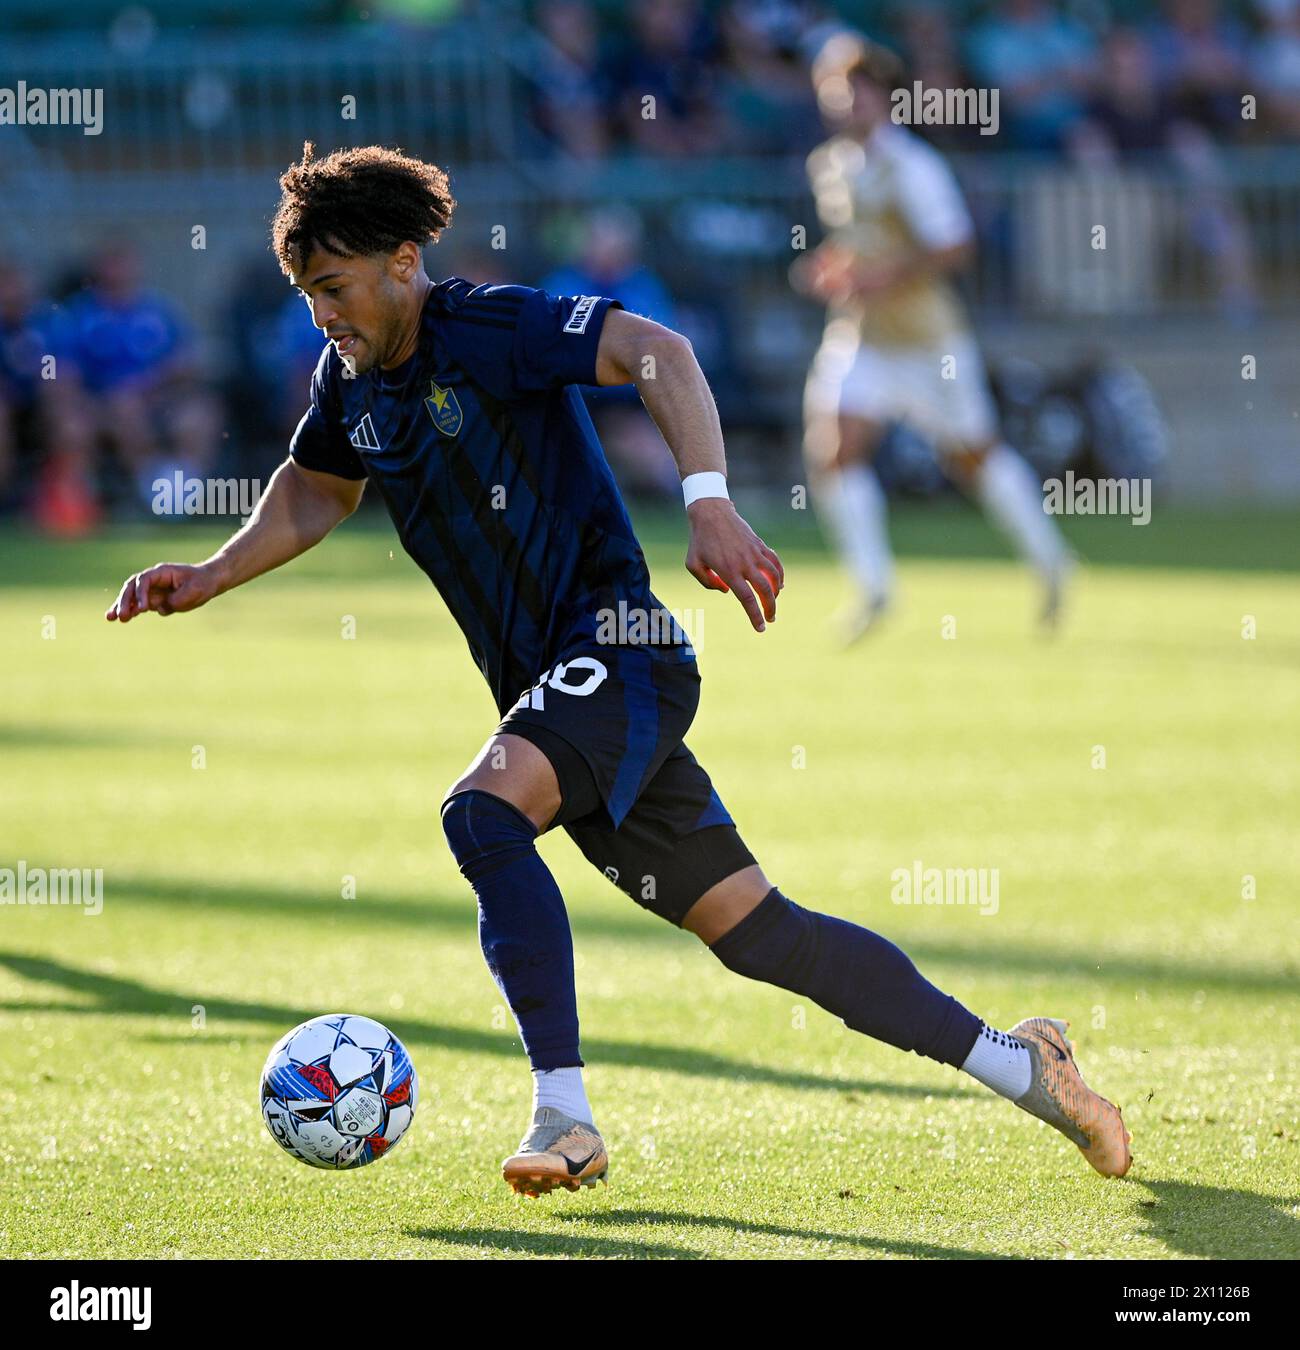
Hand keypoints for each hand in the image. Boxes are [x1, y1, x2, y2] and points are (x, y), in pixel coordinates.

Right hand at [105, 561, 220, 622]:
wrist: (208, 582)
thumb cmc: (202, 583)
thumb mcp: (194, 591)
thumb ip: (177, 600)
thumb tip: (161, 609)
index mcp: (161, 572)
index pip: (144, 580)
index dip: (141, 594)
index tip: (144, 609)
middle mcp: (153, 579)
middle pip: (132, 587)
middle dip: (125, 601)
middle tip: (121, 616)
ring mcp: (152, 589)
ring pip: (131, 596)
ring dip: (121, 606)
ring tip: (111, 618)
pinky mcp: (154, 599)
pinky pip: (138, 605)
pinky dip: (130, 610)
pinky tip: (119, 619)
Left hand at [684, 498, 784, 631]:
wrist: (712, 513)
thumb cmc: (699, 541)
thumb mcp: (693, 564)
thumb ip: (707, 583)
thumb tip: (725, 591)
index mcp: (728, 571)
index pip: (747, 599)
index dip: (755, 616)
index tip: (761, 628)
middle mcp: (744, 563)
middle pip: (765, 591)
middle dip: (770, 608)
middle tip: (771, 619)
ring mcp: (754, 553)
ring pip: (774, 576)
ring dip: (777, 593)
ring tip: (774, 602)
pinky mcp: (759, 545)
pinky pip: (774, 562)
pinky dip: (779, 574)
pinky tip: (779, 583)